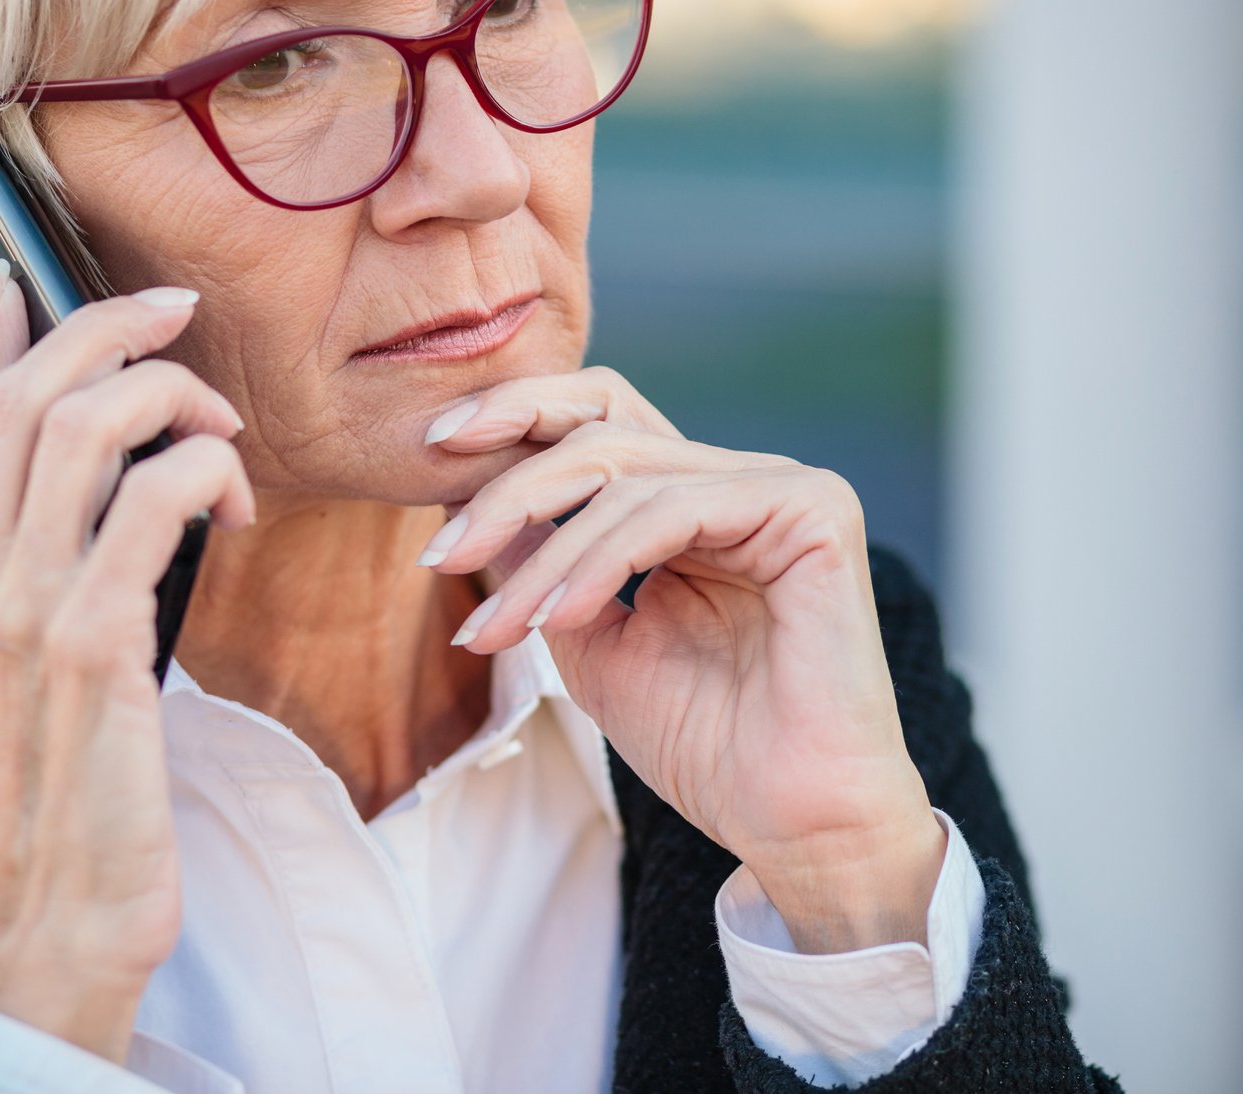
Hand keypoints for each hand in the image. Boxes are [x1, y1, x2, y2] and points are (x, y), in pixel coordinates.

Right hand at [0, 263, 254, 1062]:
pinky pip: (154, 503)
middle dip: (104, 327)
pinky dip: (205, 471)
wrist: (47, 925)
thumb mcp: (16, 681)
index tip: (25, 277)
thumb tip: (94, 491)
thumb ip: (32, 584)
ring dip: (170, 398)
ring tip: (222, 429)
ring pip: (85, 430)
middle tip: (176, 312)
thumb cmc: (57, 800)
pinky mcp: (91, 647)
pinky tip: (235, 500)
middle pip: (21, 400)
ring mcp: (15, 615)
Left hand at [419, 367, 945, 952]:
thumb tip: (466, 503)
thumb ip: (540, 567)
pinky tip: (557, 618)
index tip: (428, 451)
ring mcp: (783, 489)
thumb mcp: (589, 643)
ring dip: (543, 553)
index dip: (518, 416)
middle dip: (508, 487)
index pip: (602, 421)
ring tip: (494, 627)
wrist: (793, 825)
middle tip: (440, 555)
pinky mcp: (813, 511)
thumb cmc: (706, 746)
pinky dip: (601, 560)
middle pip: (604, 433)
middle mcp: (743, 481)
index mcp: (698, 502)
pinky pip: (676, 508)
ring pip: (629, 474)